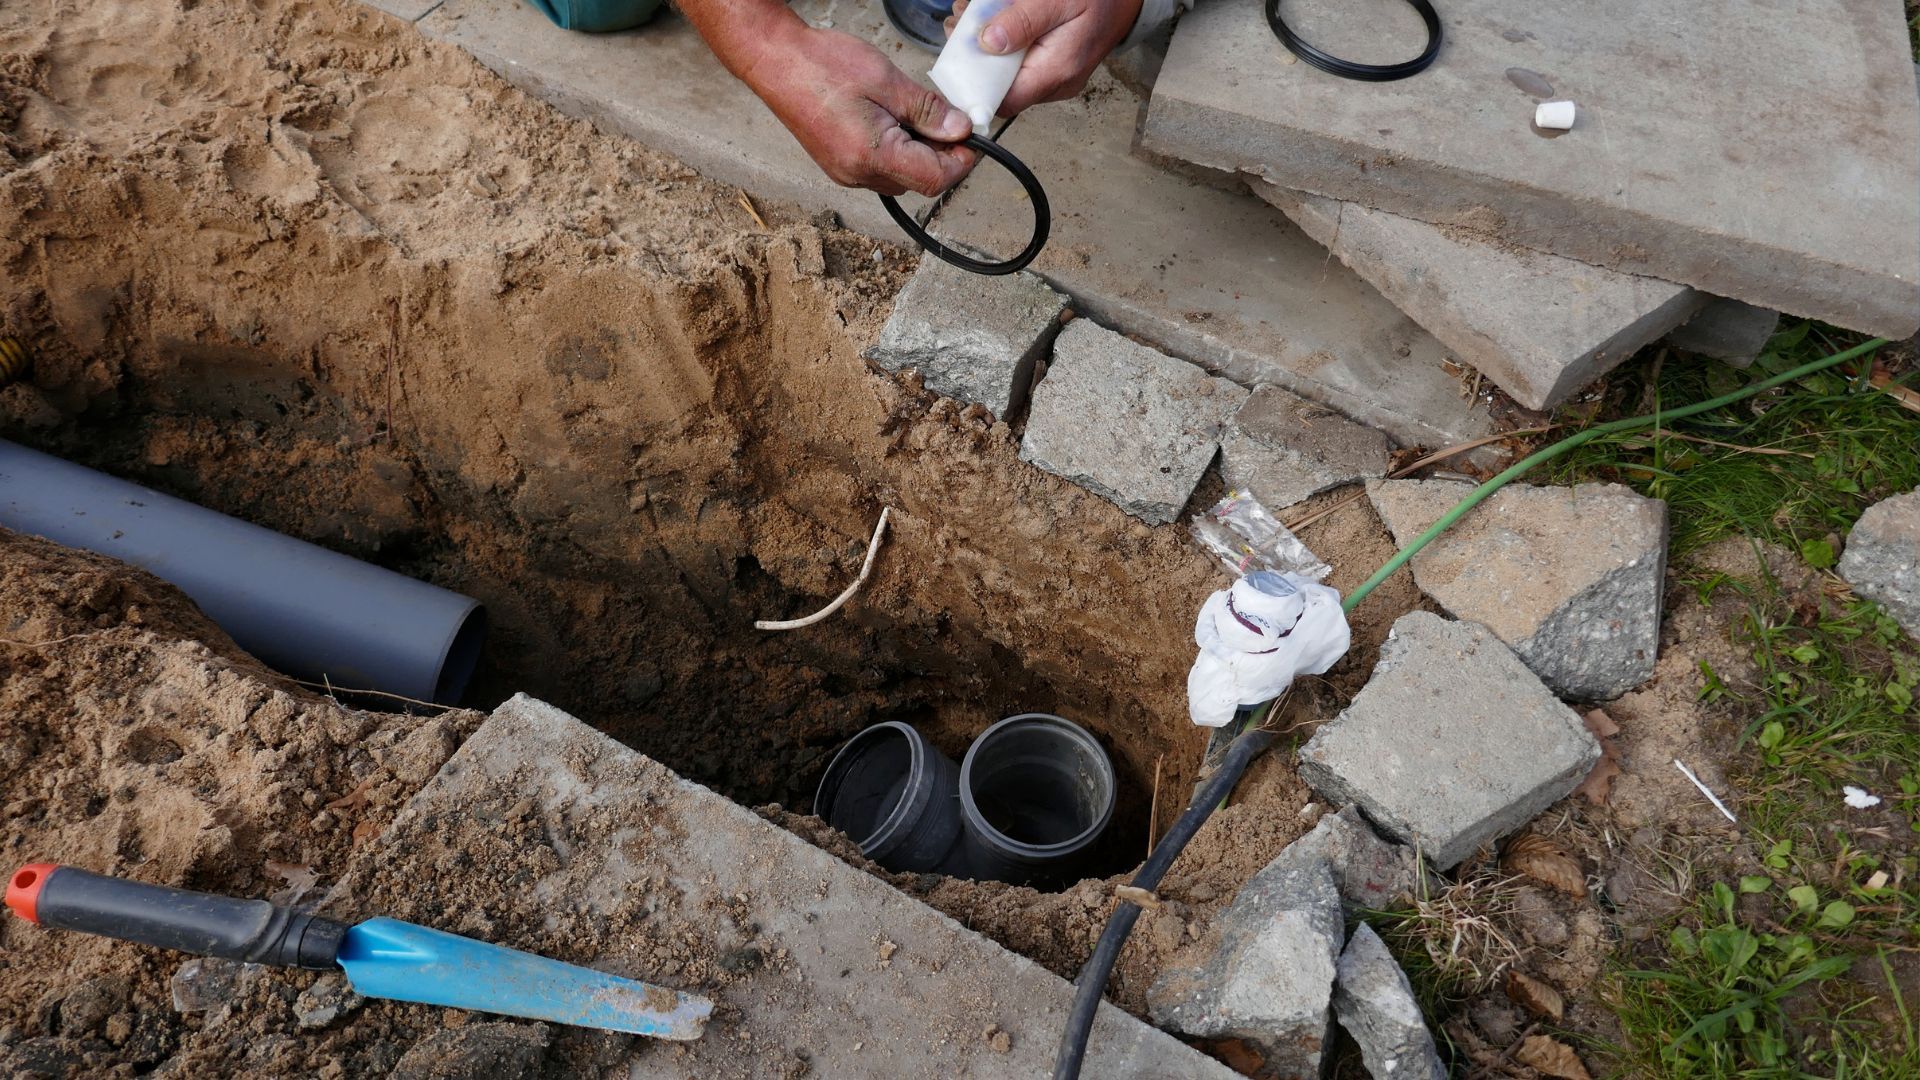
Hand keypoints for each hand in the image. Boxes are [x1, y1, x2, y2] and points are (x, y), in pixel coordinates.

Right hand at [742, 24, 977, 196]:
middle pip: (919, 181)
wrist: (775, 62)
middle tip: (944, 118)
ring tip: (910, 114)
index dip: (960, 160)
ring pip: (900, 177)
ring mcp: (845, 174)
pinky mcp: (838, 165)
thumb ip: (927, 110)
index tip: (969, 136)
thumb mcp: (886, 80)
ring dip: (916, 153)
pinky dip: (894, 150)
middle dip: (939, 155)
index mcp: (873, 156)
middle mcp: (858, 175)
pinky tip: (889, 120)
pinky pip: (879, 169)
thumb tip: (959, 130)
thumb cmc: (823, 65)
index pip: (935, 179)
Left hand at [944, 0, 1142, 116]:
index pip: (1004, 102)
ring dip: (984, 45)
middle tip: (964, 20)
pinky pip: (1020, 63)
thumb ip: (1023, 21)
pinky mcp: (1052, 66)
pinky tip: (997, 17)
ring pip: (1007, 73)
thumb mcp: (1059, 0)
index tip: (958, 54)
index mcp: (1056, 73)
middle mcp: (1055, 84)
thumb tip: (987, 43)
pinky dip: (1002, 42)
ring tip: (977, 12)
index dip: (975, 86)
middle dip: (975, 56)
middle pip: (1000, 87)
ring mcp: (1054, 77)